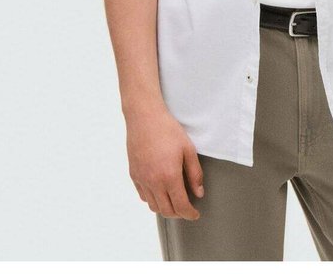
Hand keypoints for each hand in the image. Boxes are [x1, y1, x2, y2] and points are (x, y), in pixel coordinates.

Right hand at [125, 102, 203, 219]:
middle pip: (166, 210)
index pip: (180, 206)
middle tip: (187, 208)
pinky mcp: (133, 174)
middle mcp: (153, 182)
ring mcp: (141, 179)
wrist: (144, 117)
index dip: (190, 214)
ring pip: (153, 206)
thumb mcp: (188, 149)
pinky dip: (153, 199)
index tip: (195, 214)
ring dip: (165, 208)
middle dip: (179, 214)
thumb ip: (194, 173)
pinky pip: (143, 196)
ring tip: (174, 201)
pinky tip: (160, 192)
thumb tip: (198, 193)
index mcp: (169, 176)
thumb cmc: (167, 130)